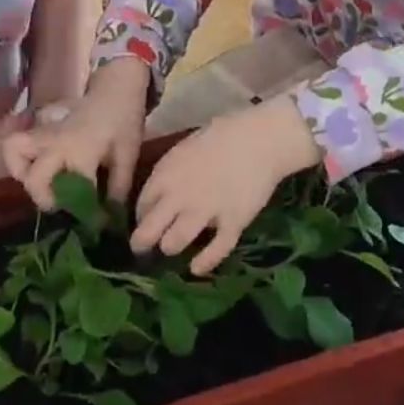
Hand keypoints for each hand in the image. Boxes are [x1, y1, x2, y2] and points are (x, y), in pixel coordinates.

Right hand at [4, 59, 149, 206]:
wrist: (116, 88)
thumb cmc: (123, 120)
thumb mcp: (127, 156)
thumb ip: (117, 188)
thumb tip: (109, 216)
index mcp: (80, 150)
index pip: (77, 190)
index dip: (87, 212)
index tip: (97, 222)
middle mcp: (56, 142)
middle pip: (35, 178)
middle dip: (45, 198)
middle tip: (61, 204)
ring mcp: (43, 132)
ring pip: (13, 152)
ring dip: (21, 173)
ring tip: (39, 184)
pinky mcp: (39, 127)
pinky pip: (17, 142)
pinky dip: (18, 157)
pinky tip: (34, 167)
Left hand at [131, 96, 321, 275]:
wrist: (262, 138)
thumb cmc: (223, 135)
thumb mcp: (185, 148)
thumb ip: (170, 172)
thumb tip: (161, 192)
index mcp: (166, 174)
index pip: (141, 206)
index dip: (141, 218)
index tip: (146, 221)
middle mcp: (180, 196)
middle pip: (149, 231)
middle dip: (142, 243)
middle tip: (142, 250)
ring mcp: (206, 211)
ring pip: (175, 243)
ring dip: (170, 248)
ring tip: (171, 248)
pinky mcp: (233, 223)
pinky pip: (215, 250)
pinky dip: (204, 263)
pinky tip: (197, 269)